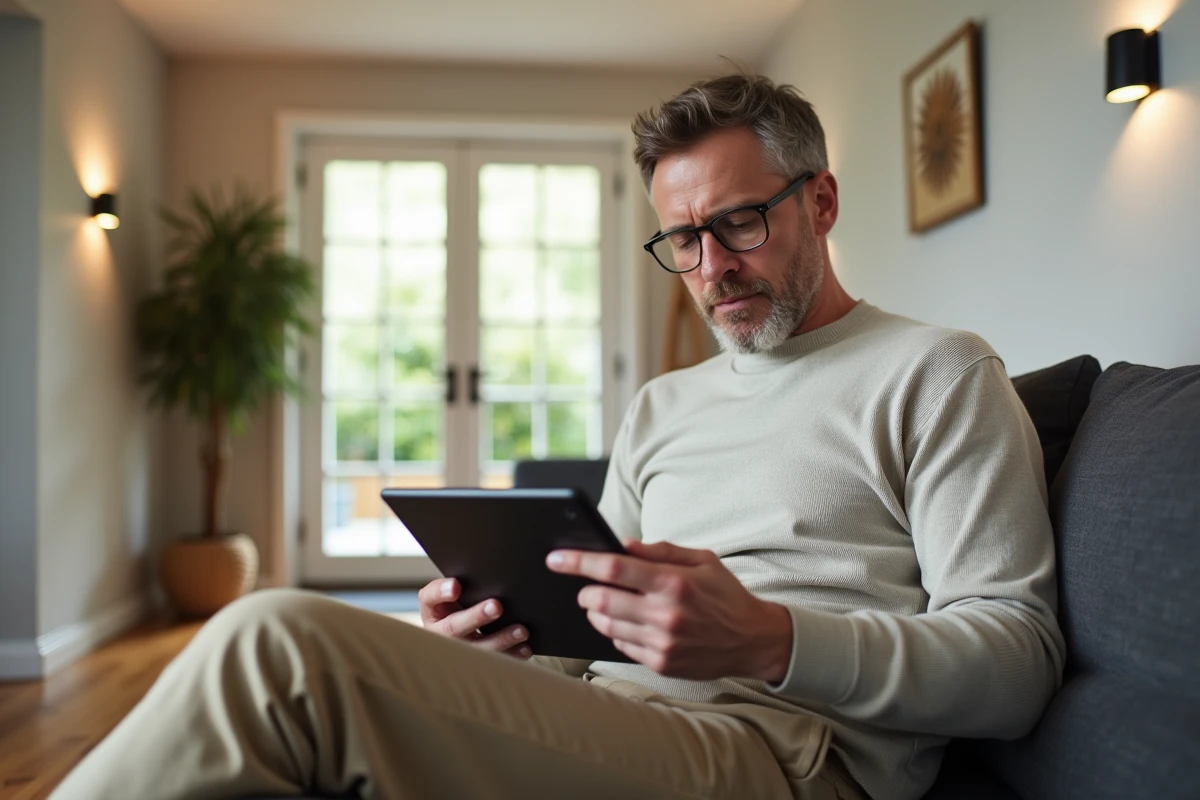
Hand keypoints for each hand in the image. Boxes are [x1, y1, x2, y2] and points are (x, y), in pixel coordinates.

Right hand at [417, 577, 531, 659]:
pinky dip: (512, 655)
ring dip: (500, 639)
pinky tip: (525, 647)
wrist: (460, 634)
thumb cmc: (460, 607)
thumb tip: (490, 573)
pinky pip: (494, 663)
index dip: (441, 592)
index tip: (456, 586)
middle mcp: (440, 634)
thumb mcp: (455, 596)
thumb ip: (465, 586)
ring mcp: (458, 653)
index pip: (430, 598)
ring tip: (521, 630)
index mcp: (433, 610)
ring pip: (476, 649)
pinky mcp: (477, 665)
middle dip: (475, 616)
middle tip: (496, 606)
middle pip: (454, 627)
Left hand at [546, 539, 792, 681]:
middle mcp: (665, 614)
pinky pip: (620, 645)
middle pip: (601, 600)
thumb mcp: (702, 560)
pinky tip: (626, 622)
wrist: (752, 640)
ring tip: (603, 602)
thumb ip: (660, 550)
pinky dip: (615, 631)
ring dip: (596, 611)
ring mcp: (662, 643)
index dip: (578, 562)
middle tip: (586, 586)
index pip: (613, 569)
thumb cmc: (725, 595)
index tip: (555, 558)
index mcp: (674, 582)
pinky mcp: (661, 663)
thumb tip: (621, 545)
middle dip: (585, 590)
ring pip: (606, 625)